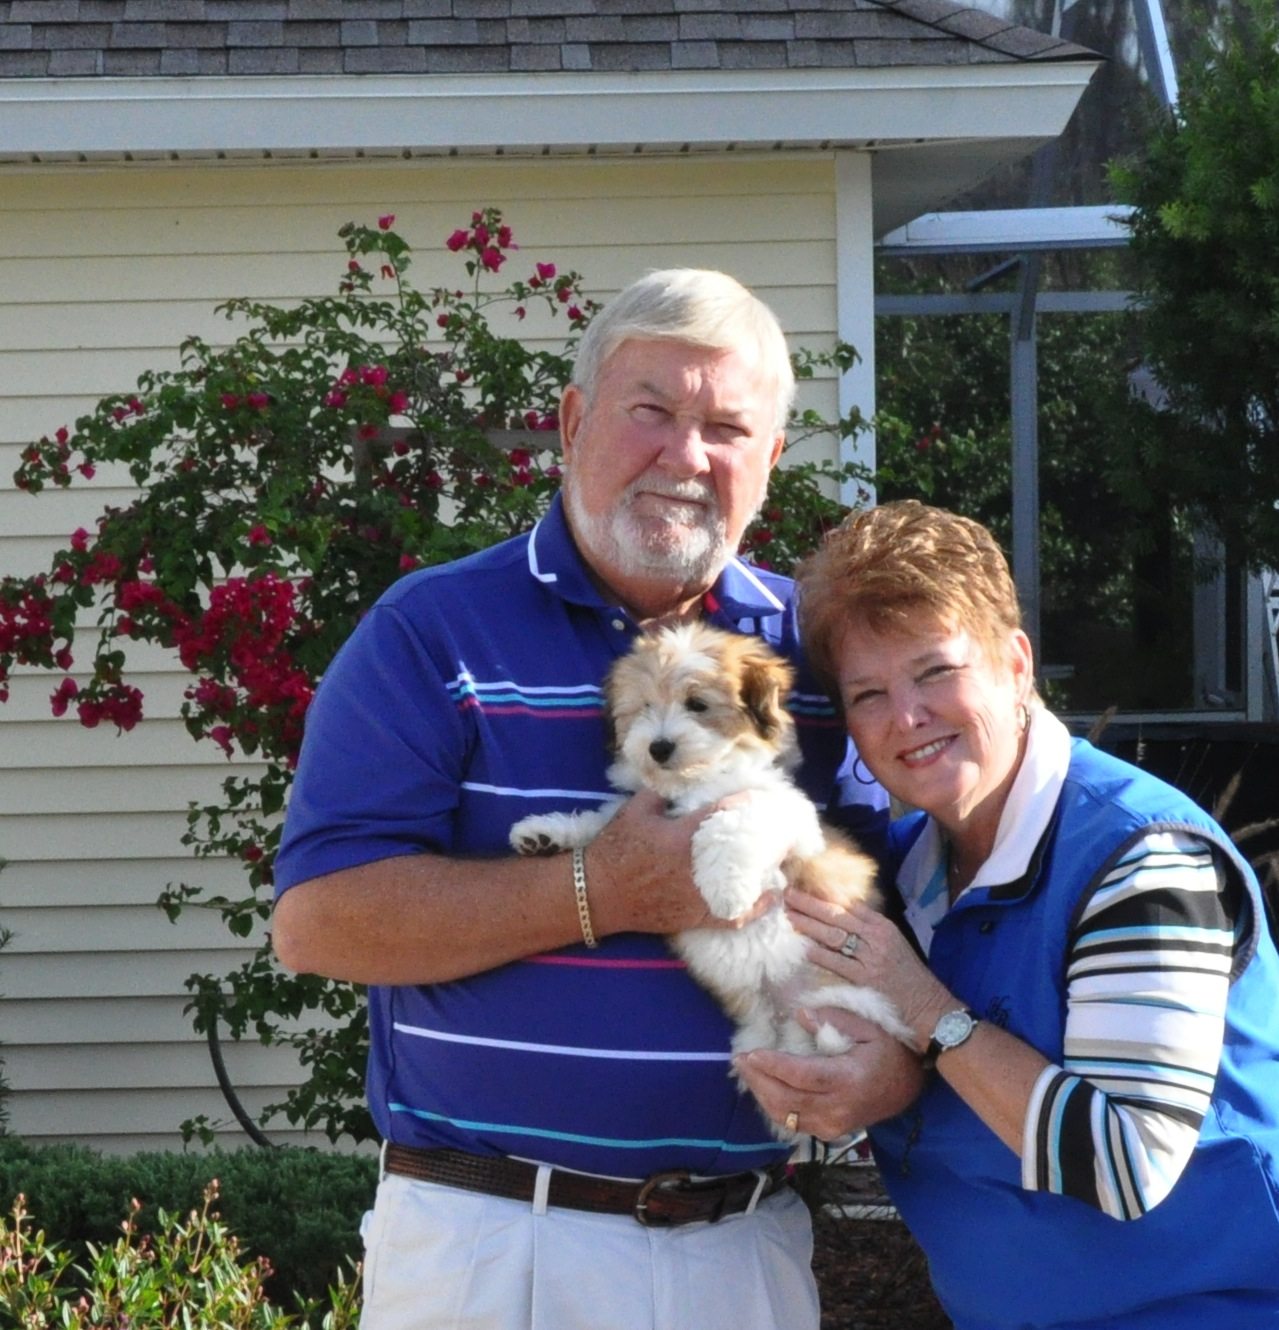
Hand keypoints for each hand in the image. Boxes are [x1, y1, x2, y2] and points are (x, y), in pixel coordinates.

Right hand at [588, 791, 777, 935]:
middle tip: (783, 830)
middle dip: (764, 840)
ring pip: (742, 884)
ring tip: (780, 860)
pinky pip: (732, 916)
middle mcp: (695, 868)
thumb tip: (678, 783)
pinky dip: (754, 909)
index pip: (722, 815)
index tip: (760, 797)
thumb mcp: (633, 812)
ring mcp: (697, 895)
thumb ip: (659, 795)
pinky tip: (771, 898)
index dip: (744, 804)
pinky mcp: (694, 916)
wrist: (597, 894)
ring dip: (763, 872)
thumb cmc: (614, 850)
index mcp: (681, 837)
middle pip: (741, 852)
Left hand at [735, 1010, 924, 1139]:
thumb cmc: (889, 1052)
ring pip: (786, 1116)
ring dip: (761, 1094)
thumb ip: (833, 1020)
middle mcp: (838, 1108)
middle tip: (739, 1060)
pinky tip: (764, 1088)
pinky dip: (775, 1106)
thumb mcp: (867, 1028)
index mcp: (847, 1080)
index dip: (772, 1066)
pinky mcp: (830, 1132)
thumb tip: (800, 1015)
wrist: (908, 1088)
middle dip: (758, 1080)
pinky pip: (795, 1123)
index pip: (801, 1076)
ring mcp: (833, 1125)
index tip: (750, 1053)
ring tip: (746, 1072)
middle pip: (787, 1100)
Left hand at [786, 890, 955, 1050]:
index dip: (825, 895)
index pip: (849, 904)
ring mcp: (872, 957)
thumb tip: (842, 918)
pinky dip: (820, 954)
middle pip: (837, 915)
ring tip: (789, 916)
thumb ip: (869, 931)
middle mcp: (877, 937)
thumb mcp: (893, 945)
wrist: (929, 1006)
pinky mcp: (867, 978)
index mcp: (883, 926)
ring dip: (808, 924)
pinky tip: (804, 948)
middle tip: (788, 895)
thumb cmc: (908, 977)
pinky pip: (838, 963)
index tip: (805, 887)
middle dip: (810, 904)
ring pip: (834, 935)